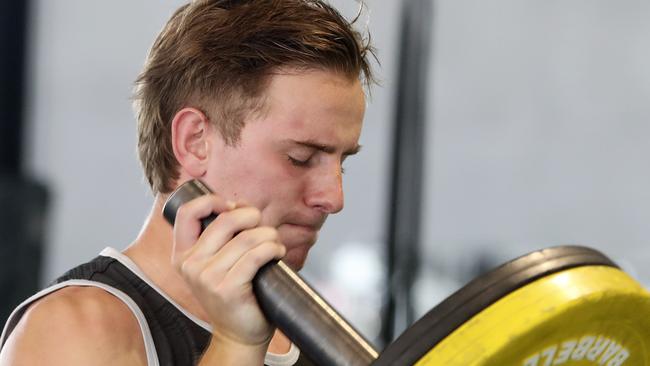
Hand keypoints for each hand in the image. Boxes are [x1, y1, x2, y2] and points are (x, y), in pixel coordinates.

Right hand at [171, 194, 285, 346]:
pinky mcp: (228, 288)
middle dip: (251, 216)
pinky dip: (273, 248)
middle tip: (263, 226)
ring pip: (246, 238)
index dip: (212, 201)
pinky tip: (277, 251)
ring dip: (268, 235)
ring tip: (274, 242)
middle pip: (225, 220)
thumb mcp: (216, 262)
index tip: (232, 207)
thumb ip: (220, 235)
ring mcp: (207, 277)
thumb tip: (239, 205)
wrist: (238, 333)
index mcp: (183, 254)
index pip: (188, 212)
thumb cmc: (233, 293)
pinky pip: (256, 255)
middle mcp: (190, 265)